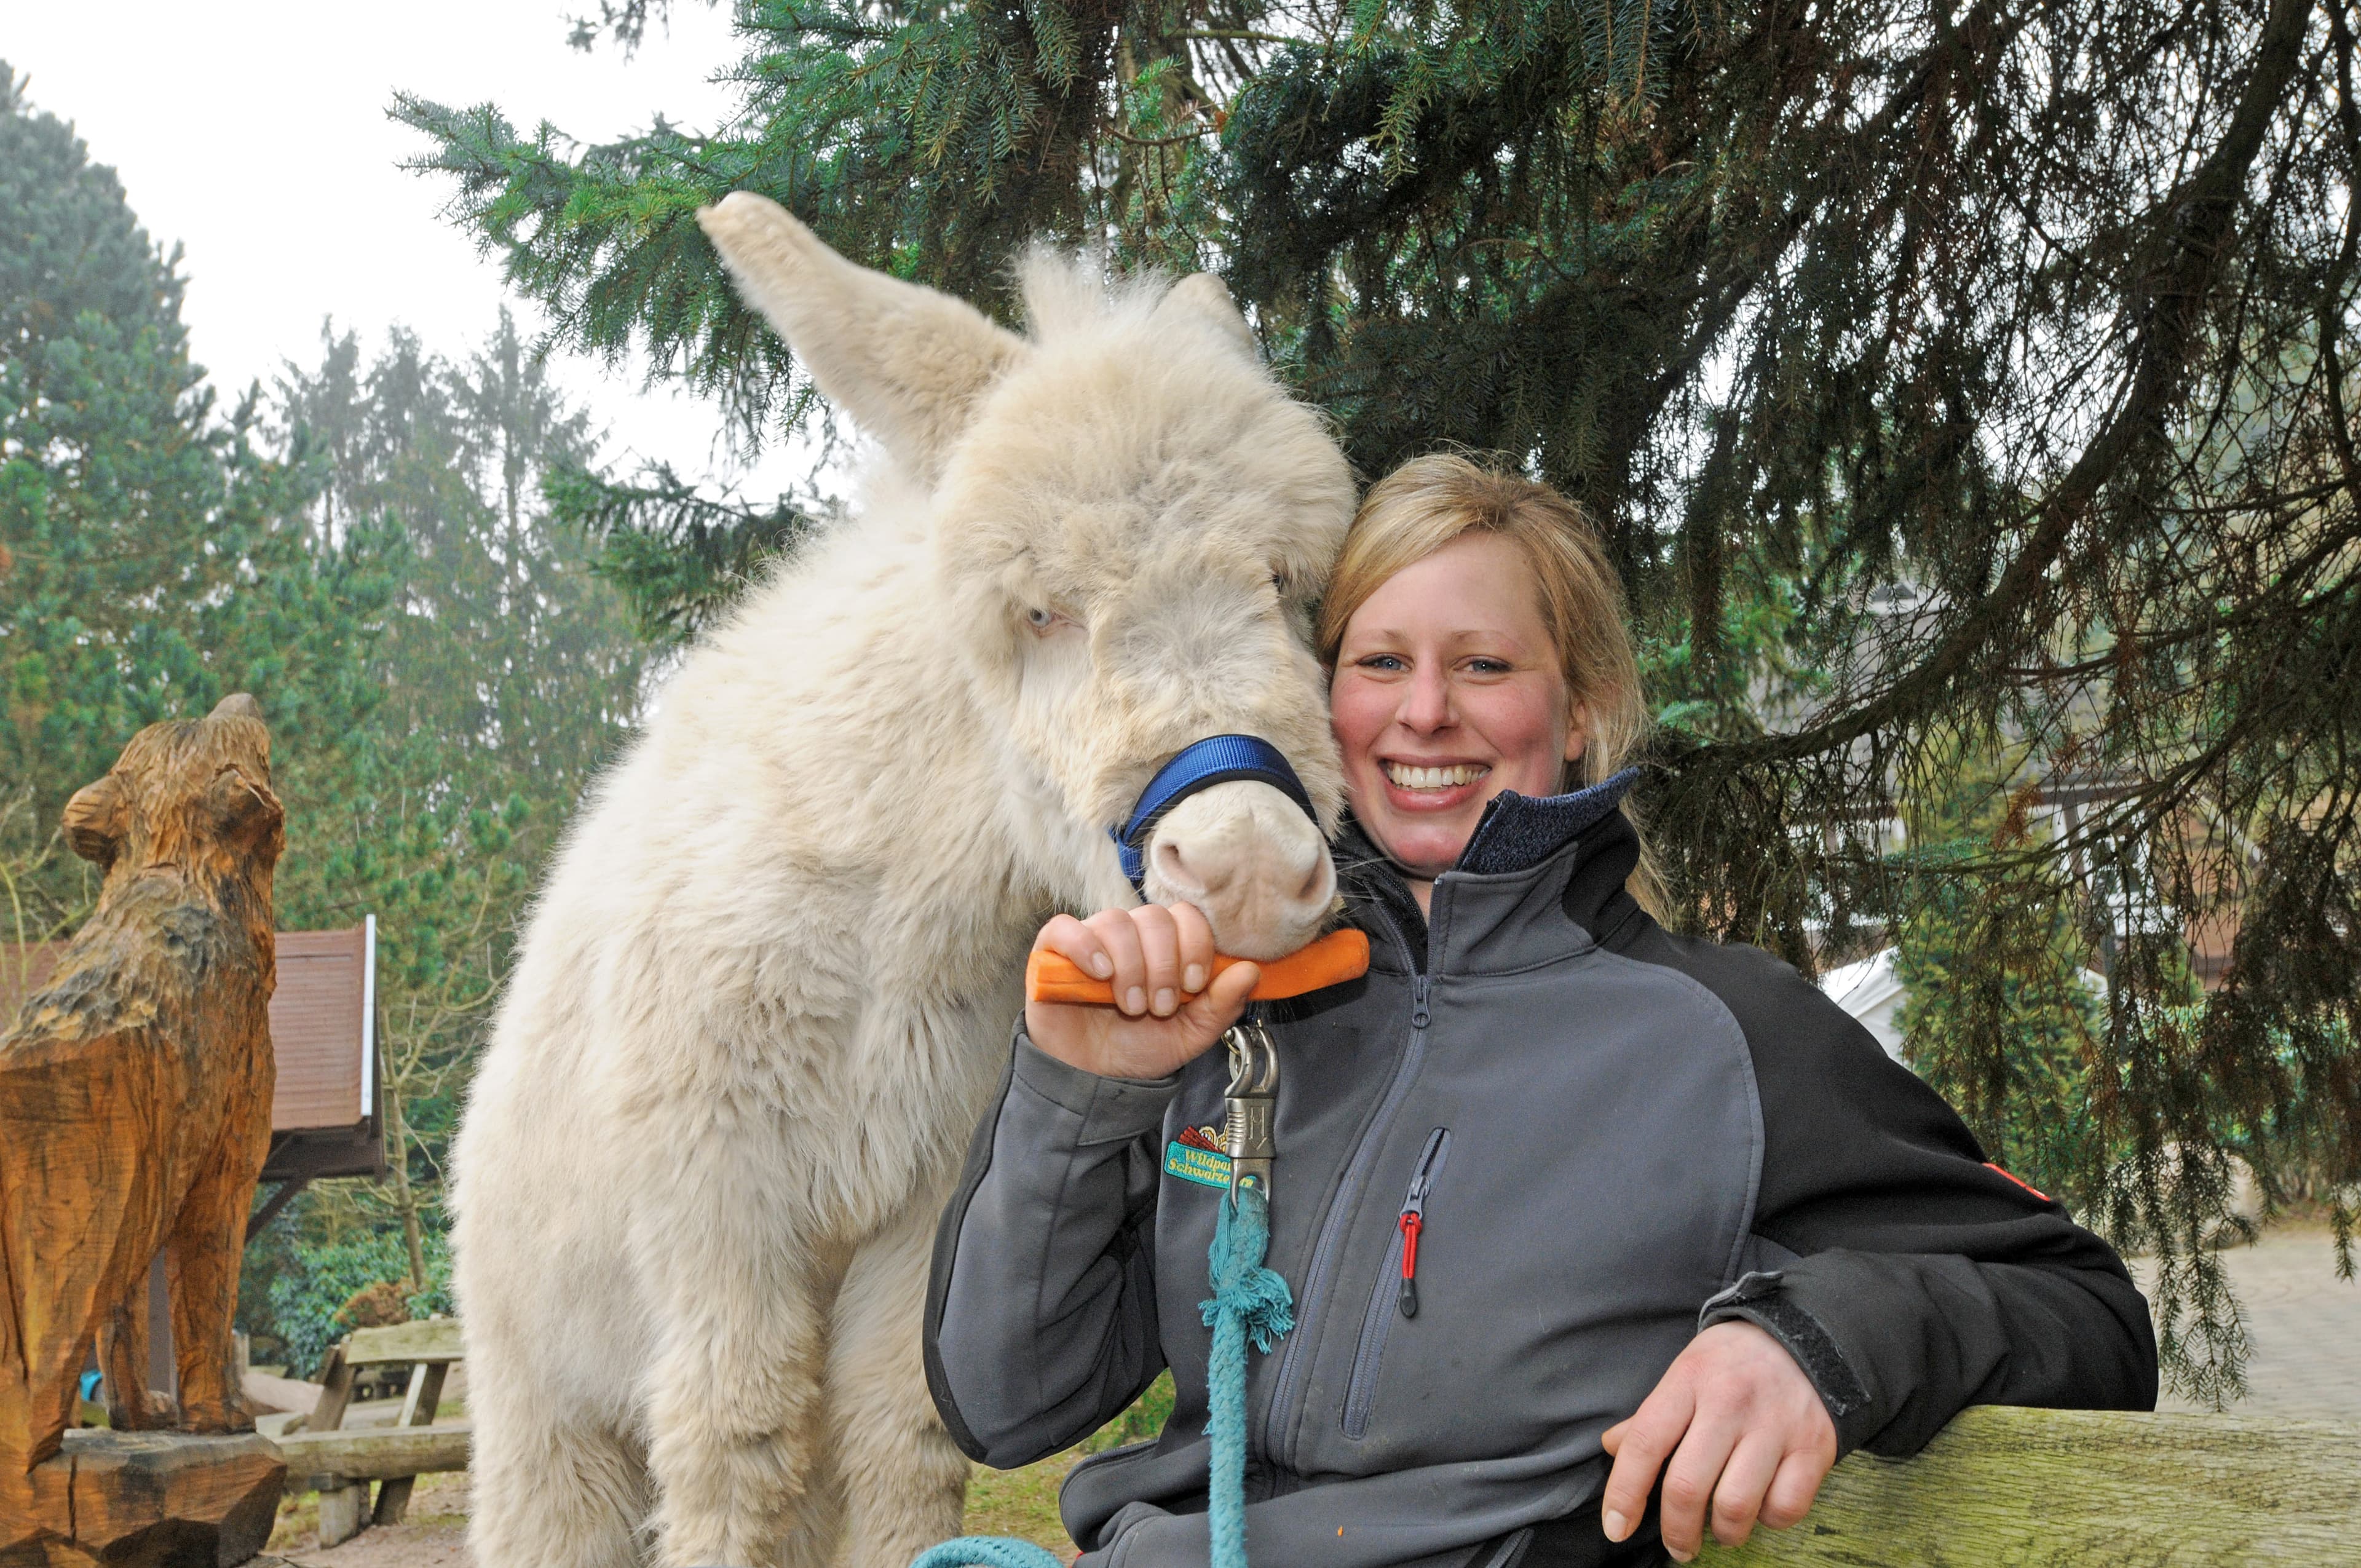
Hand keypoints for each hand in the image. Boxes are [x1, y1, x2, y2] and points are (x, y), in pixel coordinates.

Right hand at [1025, 905, 1260, 1080]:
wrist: (1091, 1079)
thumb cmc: (1138, 1048)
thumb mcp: (1189, 1034)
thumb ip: (1221, 1005)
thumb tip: (1251, 971)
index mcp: (1163, 946)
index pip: (1186, 916)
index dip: (1195, 945)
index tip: (1194, 985)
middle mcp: (1129, 936)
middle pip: (1154, 918)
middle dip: (1164, 965)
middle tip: (1160, 1006)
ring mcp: (1090, 940)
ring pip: (1116, 922)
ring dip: (1131, 966)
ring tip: (1132, 1006)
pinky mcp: (1052, 952)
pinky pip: (1065, 928)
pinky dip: (1085, 946)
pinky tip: (1100, 975)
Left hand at [1598, 1320, 1836, 1561]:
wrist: (1807, 1337)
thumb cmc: (1732, 1364)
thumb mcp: (1685, 1372)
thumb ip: (1651, 1415)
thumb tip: (1612, 1448)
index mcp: (1688, 1380)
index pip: (1645, 1443)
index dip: (1624, 1493)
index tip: (1615, 1527)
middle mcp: (1730, 1402)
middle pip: (1687, 1486)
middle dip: (1675, 1531)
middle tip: (1677, 1546)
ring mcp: (1775, 1426)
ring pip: (1736, 1506)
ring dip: (1724, 1532)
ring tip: (1721, 1530)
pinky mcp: (1813, 1447)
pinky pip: (1785, 1507)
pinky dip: (1770, 1520)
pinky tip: (1763, 1507)